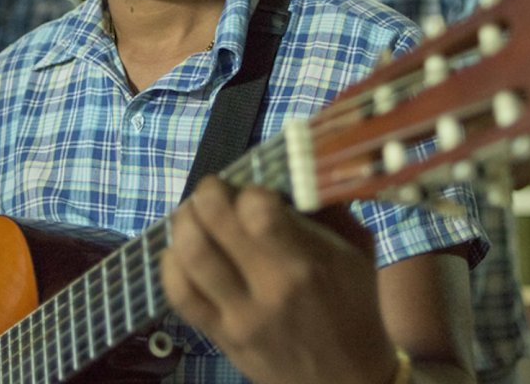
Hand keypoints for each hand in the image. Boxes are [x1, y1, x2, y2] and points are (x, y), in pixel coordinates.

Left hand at [160, 178, 398, 383]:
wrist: (347, 380)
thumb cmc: (356, 307)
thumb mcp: (358, 250)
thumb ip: (326, 207)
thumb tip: (295, 167)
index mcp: (307, 264)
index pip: (258, 211)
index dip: (250, 189)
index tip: (256, 190)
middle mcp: (269, 290)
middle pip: (215, 225)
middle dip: (208, 193)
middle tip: (213, 188)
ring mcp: (239, 316)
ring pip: (190, 257)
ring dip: (184, 223)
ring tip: (193, 214)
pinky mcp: (220, 336)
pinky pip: (179, 295)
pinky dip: (171, 264)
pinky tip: (180, 250)